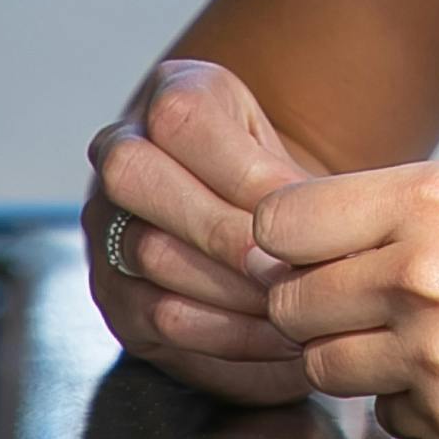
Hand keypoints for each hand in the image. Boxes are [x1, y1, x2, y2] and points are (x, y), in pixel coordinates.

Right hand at [87, 58, 324, 405]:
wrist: (242, 213)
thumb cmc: (273, 179)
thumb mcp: (285, 154)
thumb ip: (293, 188)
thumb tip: (332, 250)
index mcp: (172, 94)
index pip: (183, 120)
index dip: (247, 174)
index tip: (307, 216)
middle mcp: (120, 151)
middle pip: (137, 178)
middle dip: (224, 234)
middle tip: (289, 271)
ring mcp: (106, 223)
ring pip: (150, 254)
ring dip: (231, 292)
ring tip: (297, 314)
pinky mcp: (113, 290)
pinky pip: (158, 316)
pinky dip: (226, 336)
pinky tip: (279, 344)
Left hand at [256, 158, 438, 438]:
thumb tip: (367, 212)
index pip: (285, 219)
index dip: (288, 233)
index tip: (309, 243)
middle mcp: (423, 272)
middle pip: (288, 298)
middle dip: (313, 299)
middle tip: (359, 296)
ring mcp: (434, 353)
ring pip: (319, 364)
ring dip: (350, 354)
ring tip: (411, 337)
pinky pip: (380, 412)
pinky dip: (402, 400)